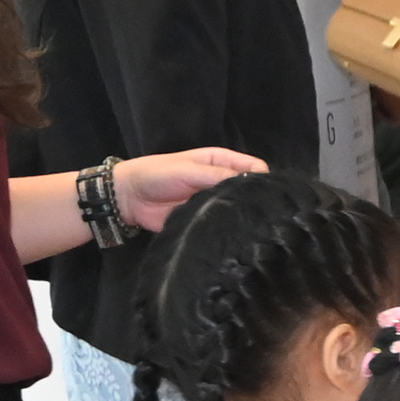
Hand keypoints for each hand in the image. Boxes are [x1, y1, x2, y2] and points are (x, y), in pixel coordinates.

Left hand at [111, 147, 266, 233]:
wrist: (128, 198)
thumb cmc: (158, 174)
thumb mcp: (190, 170)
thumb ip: (219, 176)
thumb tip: (254, 182)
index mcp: (222, 162)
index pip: (255, 168)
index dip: (264, 180)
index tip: (270, 196)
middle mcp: (222, 182)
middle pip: (248, 191)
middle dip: (256, 201)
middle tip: (266, 218)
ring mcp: (214, 203)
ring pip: (236, 210)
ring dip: (242, 218)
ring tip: (254, 230)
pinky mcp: (204, 222)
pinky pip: (221, 226)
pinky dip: (228, 231)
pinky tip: (237, 239)